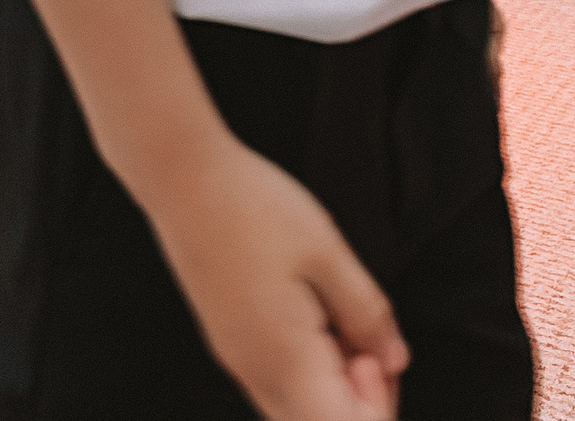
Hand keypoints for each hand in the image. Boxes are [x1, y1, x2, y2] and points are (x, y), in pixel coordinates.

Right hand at [141, 141, 404, 420]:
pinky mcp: (227, 337)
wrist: (181, 176)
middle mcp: (253, 370)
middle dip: (360, 402)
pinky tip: (316, 316)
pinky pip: (275, 381)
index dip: (378, 406)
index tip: (382, 357)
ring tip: (344, 323)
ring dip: (334, 384)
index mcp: (284, 358)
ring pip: (295, 406)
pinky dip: (308, 368)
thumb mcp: (328, 253)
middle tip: (373, 345)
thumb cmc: (254, 207)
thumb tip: (392, 360)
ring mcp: (234, 356)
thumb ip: (367, 314)